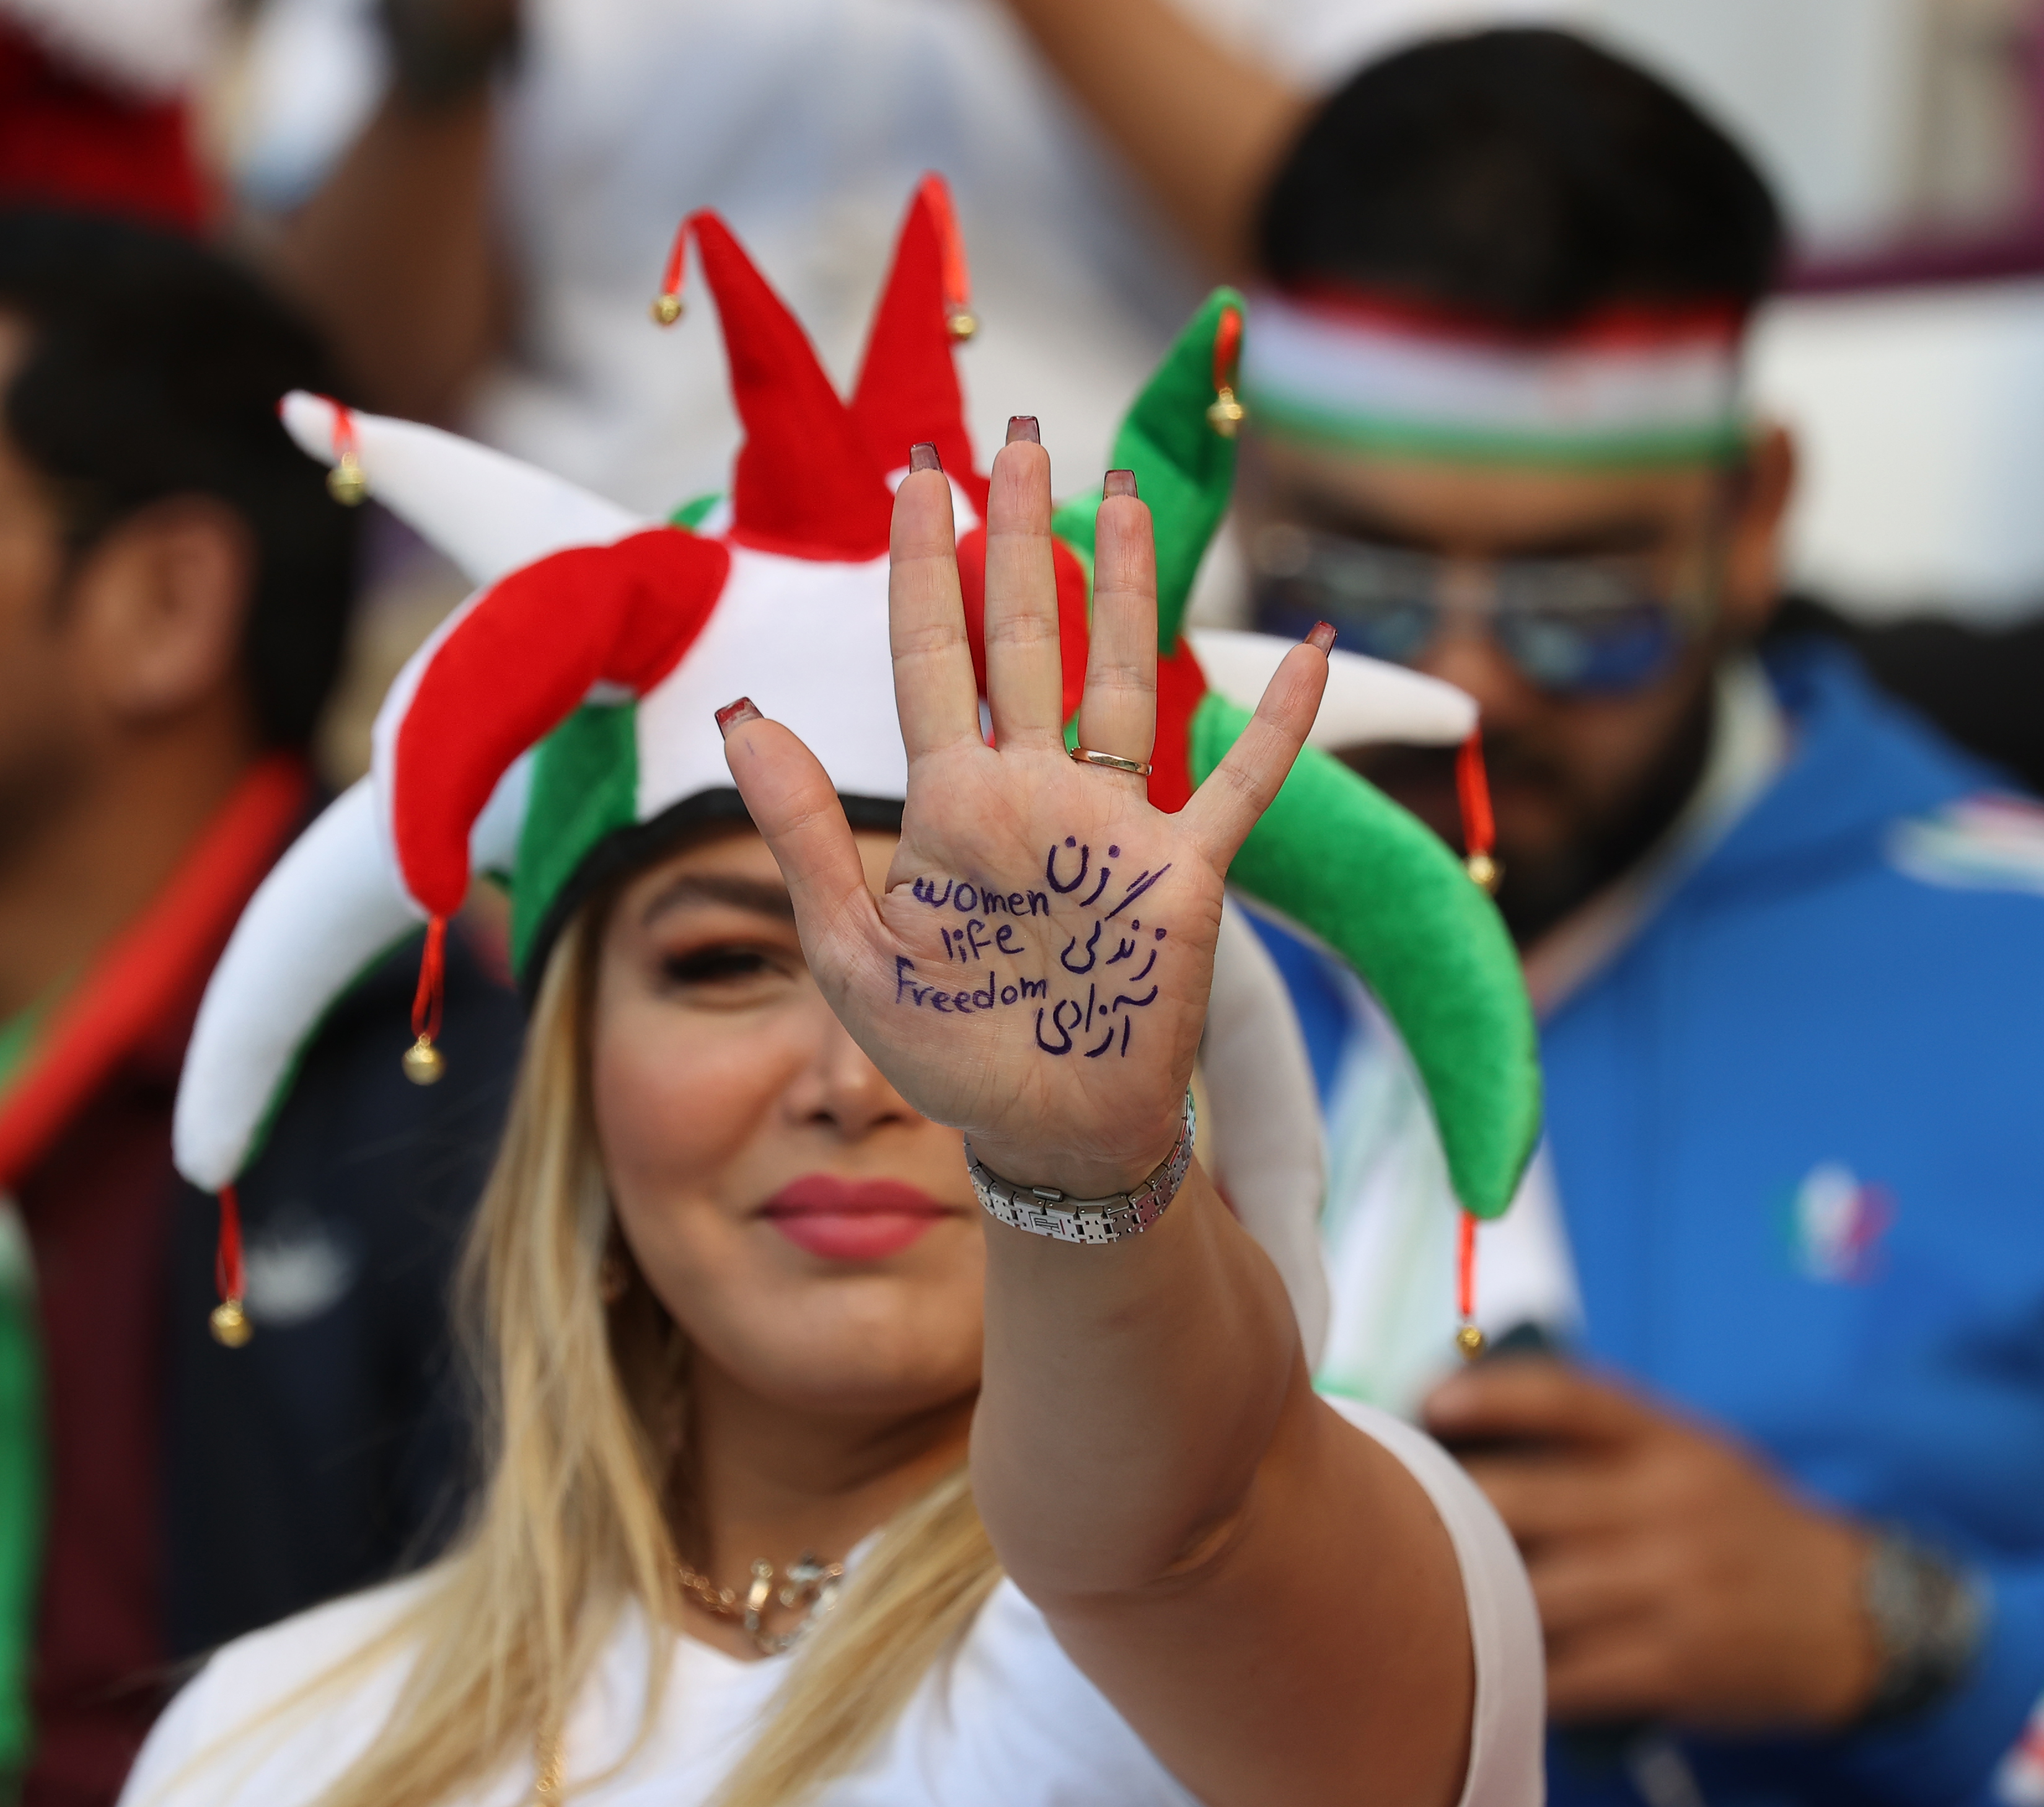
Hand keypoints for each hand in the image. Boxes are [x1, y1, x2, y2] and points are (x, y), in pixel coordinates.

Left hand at [719, 428, 1325, 1197]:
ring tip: (1120, 491)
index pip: (931, 655)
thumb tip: (745, 712)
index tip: (917, 476)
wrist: (1041, 1133)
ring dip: (1129, 585)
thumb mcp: (851, 954)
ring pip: (1127, 675)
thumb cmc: (944, 1052)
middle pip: (1028, 636)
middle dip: (1021, 536)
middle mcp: (1034, 791)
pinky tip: (1299, 643)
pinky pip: (1242, 780)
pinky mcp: (1186, 873)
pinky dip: (1276, 718)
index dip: (924, 564)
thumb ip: (801, 835)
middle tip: (1018, 436)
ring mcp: (1115, 823)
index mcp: (950, 803)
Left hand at [1423, 1359, 1878, 1730]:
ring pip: (1531, 1595)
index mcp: (1668, 1443)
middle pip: (1521, 1498)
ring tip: (1419, 1604)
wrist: (1859, 1617)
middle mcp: (1666, 1507)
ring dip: (1469, 1603)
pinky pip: (1565, 1674)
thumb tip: (1464, 1410)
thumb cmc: (1741, 1527)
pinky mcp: (1674, 1665)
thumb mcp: (1691, 1457)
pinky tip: (1481, 1674)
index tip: (1427, 1404)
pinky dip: (1516, 1676)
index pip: (1563, 1396)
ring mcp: (1670, 1589)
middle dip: (1446, 1512)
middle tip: (1392, 1521)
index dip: (1484, 1395)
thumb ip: (1600, 1436)